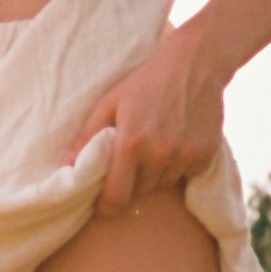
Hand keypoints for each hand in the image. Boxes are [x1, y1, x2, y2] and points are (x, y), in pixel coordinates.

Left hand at [68, 27, 224, 215]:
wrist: (195, 64)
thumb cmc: (145, 82)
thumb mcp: (109, 104)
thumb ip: (86, 138)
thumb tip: (66, 168)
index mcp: (130, 144)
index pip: (116, 198)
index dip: (106, 206)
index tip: (103, 204)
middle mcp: (159, 155)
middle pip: (139, 192)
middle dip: (132, 182)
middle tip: (132, 157)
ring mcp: (184, 156)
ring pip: (162, 184)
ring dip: (155, 173)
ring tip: (156, 143)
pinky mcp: (205, 156)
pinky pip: (184, 175)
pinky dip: (178, 165)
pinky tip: (177, 139)